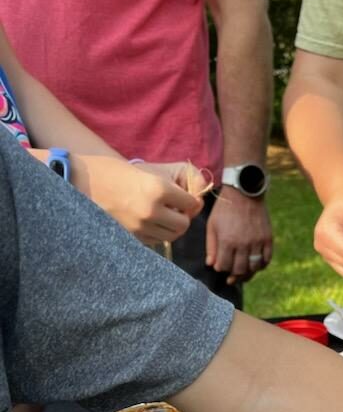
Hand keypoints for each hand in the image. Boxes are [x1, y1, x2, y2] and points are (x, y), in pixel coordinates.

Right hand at [74, 156, 204, 243]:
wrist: (77, 181)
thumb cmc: (112, 171)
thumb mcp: (147, 172)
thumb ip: (172, 187)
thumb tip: (196, 202)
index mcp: (158, 188)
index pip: (191, 204)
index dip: (191, 202)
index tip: (187, 199)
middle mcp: (152, 210)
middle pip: (184, 225)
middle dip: (183, 217)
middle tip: (175, 210)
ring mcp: (140, 227)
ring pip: (171, 236)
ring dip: (171, 227)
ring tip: (161, 216)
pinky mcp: (131, 238)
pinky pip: (155, 241)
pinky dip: (156, 233)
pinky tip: (147, 221)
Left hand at [206, 188, 272, 284]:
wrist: (245, 192)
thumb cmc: (225, 208)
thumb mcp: (212, 225)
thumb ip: (211, 246)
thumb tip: (211, 264)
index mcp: (227, 241)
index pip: (223, 266)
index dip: (220, 268)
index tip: (220, 266)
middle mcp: (243, 244)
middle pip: (239, 270)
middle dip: (233, 275)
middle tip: (231, 275)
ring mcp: (257, 242)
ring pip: (254, 268)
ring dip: (248, 273)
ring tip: (243, 272)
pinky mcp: (267, 239)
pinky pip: (266, 259)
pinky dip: (261, 265)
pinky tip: (255, 264)